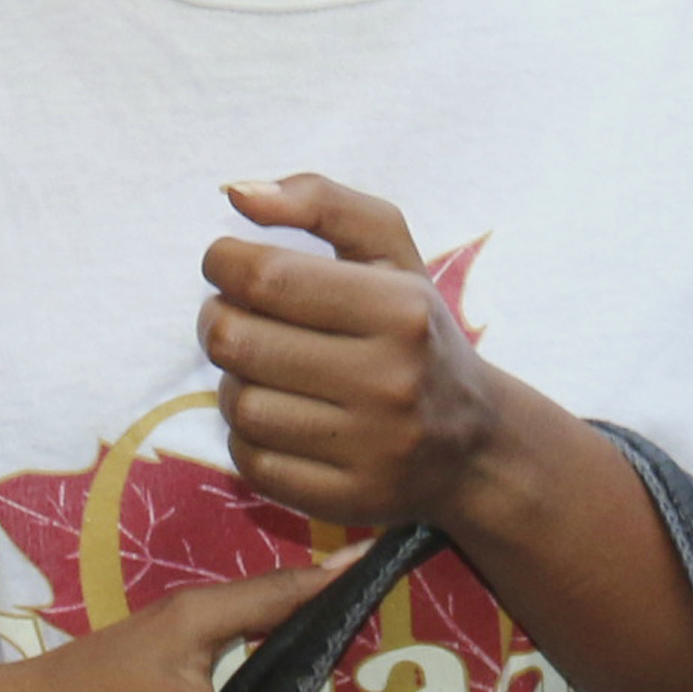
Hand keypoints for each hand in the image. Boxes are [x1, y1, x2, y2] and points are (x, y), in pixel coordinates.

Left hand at [198, 176, 551, 537]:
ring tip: (262, 368)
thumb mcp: (390, 252)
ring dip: (233, 380)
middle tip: (233, 314)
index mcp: (399, 309)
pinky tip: (278, 416)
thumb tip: (237, 192)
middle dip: (217, 319)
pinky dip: (247, 436)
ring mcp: (370, 449)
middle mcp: (389, 380)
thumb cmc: (415, 329)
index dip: (222, 263)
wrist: (475, 444)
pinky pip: (250, 461)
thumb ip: (320, 201)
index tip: (226, 263)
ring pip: (239, 404)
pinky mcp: (347, 500)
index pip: (265, 277)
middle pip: (238, 341)